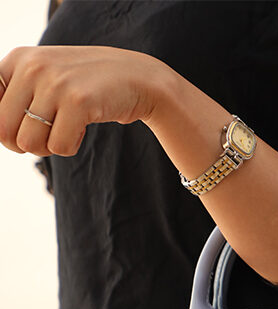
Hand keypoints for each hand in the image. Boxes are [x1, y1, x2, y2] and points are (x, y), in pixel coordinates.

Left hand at [0, 45, 166, 156]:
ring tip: (65, 129)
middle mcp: (31, 67)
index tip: (26, 127)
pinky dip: (70, 147)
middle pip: (4, 132)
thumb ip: (16, 101)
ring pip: (28, 143)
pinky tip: (81, 128)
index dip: (6, 130)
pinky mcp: (78, 102)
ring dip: (48, 147)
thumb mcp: (44, 81)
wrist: (134, 78)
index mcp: (17, 60)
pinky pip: (58, 147)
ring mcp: (55, 83)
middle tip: (47, 134)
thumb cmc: (84, 87)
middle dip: (24, 144)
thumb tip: (2, 136)